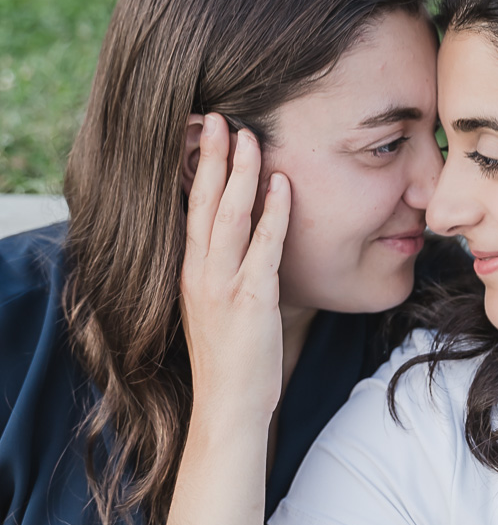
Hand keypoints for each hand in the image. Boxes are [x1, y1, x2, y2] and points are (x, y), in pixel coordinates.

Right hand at [180, 114, 290, 425]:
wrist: (228, 409)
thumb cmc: (231, 362)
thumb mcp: (218, 308)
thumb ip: (224, 272)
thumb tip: (243, 241)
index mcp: (190, 272)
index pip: (188, 209)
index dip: (197, 169)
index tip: (203, 134)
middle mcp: (199, 273)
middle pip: (201, 202)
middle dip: (211, 156)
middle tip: (217, 116)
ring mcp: (222, 285)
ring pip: (227, 215)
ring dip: (240, 172)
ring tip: (247, 135)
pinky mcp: (250, 299)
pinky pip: (263, 246)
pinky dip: (272, 212)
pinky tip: (282, 183)